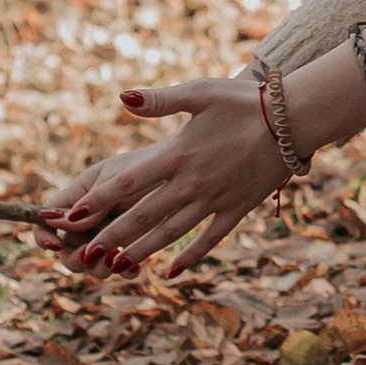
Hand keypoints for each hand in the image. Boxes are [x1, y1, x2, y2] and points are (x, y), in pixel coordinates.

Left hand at [42, 81, 284, 278]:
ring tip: (118, 268)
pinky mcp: (237, 209)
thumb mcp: (199, 93)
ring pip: (172, 233)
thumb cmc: (244, 101)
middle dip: (112, 237)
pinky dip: (191, 256)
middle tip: (84, 257)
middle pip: (143, 216)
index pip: (126, 183)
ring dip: (143, 251)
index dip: (97, 201)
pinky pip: (210, 239)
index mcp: (177, 154)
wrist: (294, 119)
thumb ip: (159, 100)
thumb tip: (121, 98)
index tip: (71, 217)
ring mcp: (215, 200)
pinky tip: (173, 272)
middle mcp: (192, 183)